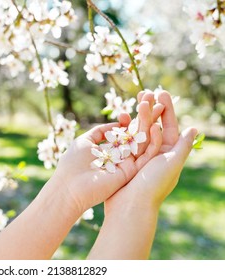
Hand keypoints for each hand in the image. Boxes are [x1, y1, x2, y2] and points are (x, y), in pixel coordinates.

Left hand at [47, 102, 161, 215]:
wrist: (71, 186)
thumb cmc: (73, 162)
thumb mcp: (86, 141)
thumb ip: (101, 131)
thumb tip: (118, 124)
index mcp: (109, 150)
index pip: (124, 131)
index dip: (130, 118)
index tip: (135, 105)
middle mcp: (120, 157)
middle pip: (137, 134)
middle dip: (145, 117)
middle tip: (155, 101)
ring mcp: (127, 164)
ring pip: (144, 142)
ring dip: (152, 124)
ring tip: (160, 107)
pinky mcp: (131, 172)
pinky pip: (146, 156)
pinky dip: (152, 142)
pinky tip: (156, 128)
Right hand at [105, 91, 197, 214]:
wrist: (130, 206)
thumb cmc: (153, 186)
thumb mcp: (172, 164)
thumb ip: (183, 146)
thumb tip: (194, 128)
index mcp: (169, 155)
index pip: (171, 127)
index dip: (167, 109)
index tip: (161, 92)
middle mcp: (155, 155)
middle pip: (154, 126)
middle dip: (151, 108)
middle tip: (146, 91)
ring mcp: (139, 157)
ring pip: (140, 132)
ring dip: (138, 116)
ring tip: (134, 101)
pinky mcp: (125, 161)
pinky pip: (126, 141)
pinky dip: (125, 129)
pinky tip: (121, 118)